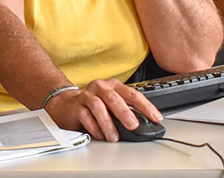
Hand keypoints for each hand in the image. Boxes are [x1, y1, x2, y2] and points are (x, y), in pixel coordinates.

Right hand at [42, 79, 160, 141]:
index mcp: (114, 85)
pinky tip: (100, 136)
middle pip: (114, 97)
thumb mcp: (113, 106)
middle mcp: (101, 87)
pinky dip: (94, 128)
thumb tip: (144, 125)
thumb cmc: (95, 106)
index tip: (156, 117)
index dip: (145, 106)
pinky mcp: (76, 106)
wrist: (68, 106)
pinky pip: (86, 116)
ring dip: (108, 123)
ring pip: (98, 106)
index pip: (132, 93)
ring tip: (114, 137)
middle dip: (125, 113)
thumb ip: (126, 111)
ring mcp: (87, 95)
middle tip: (133, 126)